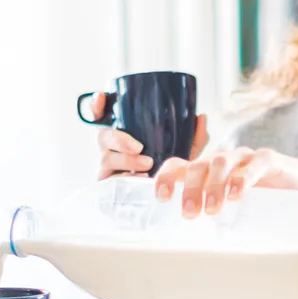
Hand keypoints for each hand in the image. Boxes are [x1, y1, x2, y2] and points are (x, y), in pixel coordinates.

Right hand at [88, 92, 208, 178]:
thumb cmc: (170, 170)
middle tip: (139, 146)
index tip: (101, 97)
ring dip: (125, 160)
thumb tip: (201, 116)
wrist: (168, 201)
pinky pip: (107, 182)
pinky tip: (136, 179)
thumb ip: (194, 136)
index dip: (96, 106)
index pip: (101, 115)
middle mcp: (111, 147)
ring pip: (106, 158)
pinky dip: (121, 179)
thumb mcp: (185, 152)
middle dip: (118, 138)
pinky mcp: (108, 187)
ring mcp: (107, 167)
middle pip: (102, 135)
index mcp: (123, 133)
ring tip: (147, 164)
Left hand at [151, 145, 297, 224]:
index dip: (167, 177)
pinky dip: (244, 177)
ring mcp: (247, 158)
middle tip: (190, 214)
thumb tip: (196, 275)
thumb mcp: (239, 216)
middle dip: (190, 189)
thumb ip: (221, 231)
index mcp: (210, 173)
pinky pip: (255, 163)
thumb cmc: (267, 204)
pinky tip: (238, 194)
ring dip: (214, 184)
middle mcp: (224, 161)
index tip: (161, 198)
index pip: (180, 166)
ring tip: (213, 209)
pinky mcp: (271, 160)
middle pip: (198, 165)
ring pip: (221, 161)